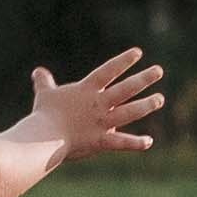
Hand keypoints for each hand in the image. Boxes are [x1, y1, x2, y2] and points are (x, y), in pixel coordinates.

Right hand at [20, 49, 165, 162]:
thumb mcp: (44, 94)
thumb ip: (44, 82)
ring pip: (130, 112)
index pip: (108, 71)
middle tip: (159, 71)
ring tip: (159, 99)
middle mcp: (99, 104)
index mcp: (86, 90)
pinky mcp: (101, 141)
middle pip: (126, 88)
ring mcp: (102, 122)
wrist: (44, 138)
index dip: (123, 61)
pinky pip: (122, 142)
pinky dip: (136, 143)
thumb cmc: (43, 115)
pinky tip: (149, 141)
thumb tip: (37, 71)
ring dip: (146, 105)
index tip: (138, 53)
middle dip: (143, 79)